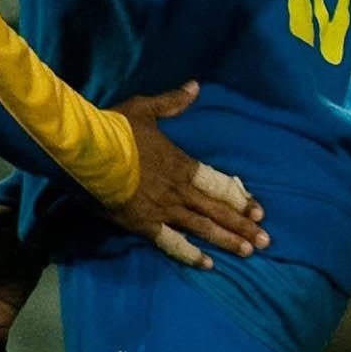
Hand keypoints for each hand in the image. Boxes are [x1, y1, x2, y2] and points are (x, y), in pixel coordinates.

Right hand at [105, 83, 267, 266]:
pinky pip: (172, 243)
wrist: (85, 153)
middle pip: (217, 210)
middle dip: (243, 226)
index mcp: (182, 165)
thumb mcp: (144, 108)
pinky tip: (207, 265)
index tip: (259, 212)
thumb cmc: (113, 129)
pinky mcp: (143, 225)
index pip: (219, 185)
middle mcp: (178, 191)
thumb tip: (195, 87)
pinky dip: (190, 254)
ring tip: (248, 251)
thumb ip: (172, 103)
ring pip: (202, 228)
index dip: (240, 199)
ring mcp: (163, 210)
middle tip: (265, 240)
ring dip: (226, 240)